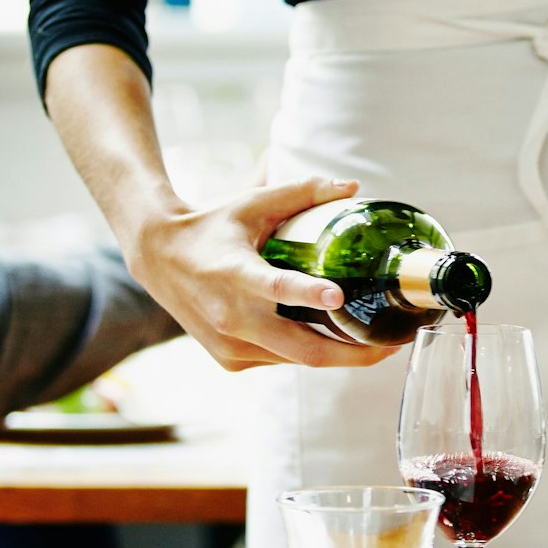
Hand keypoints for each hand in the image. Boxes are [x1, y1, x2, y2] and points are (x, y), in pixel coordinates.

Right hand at [128, 175, 397, 371]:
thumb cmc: (211, 227)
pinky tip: (329, 340)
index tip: (339, 296)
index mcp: (235, 273)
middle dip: (353, 354)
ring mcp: (230, 345)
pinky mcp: (230, 361)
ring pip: (297, 359)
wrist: (157, 259)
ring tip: (372, 343)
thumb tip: (351, 187)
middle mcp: (231, 317)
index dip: (308, 294)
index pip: (275, 287)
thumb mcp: (253, 203)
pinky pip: (281, 361)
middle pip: (303, 349)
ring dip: (335, 354)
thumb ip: (302, 193)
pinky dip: (306, 351)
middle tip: (390, 344)